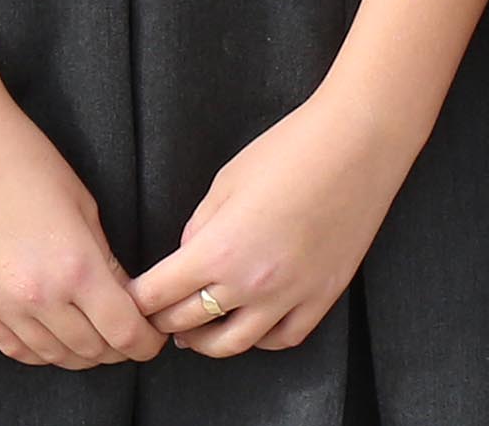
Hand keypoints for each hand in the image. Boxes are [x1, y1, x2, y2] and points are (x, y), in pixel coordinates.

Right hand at [0, 96, 162, 367]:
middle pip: (92, 351)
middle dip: (119, 349)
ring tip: (96, 339)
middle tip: (129, 336)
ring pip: (54, 356)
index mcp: (75, 266)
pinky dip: (42, 352)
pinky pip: (15, 349)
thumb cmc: (26, 161)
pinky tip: (56, 340)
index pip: (123, 332)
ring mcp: (0, 305)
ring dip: (82, 354)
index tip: (154, 336)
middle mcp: (38, 296)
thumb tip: (124, 298)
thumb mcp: (83, 205)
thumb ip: (106, 260)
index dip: (146, 342)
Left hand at [127, 91, 405, 356]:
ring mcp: (290, 295)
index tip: (130, 297)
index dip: (137, 299)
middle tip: (153, 316)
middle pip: (188, 323)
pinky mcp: (323, 296)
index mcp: (219, 249)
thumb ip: (200, 225)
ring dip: (205, 343)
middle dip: (162, 321)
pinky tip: (250, 325)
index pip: (159, 294)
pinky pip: (283, 338)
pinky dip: (259, 338)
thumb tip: (188, 256)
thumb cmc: (291, 150)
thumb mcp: (227, 181)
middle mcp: (252, 283)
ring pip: (233, 344)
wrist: (358, 144)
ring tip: (193, 334)